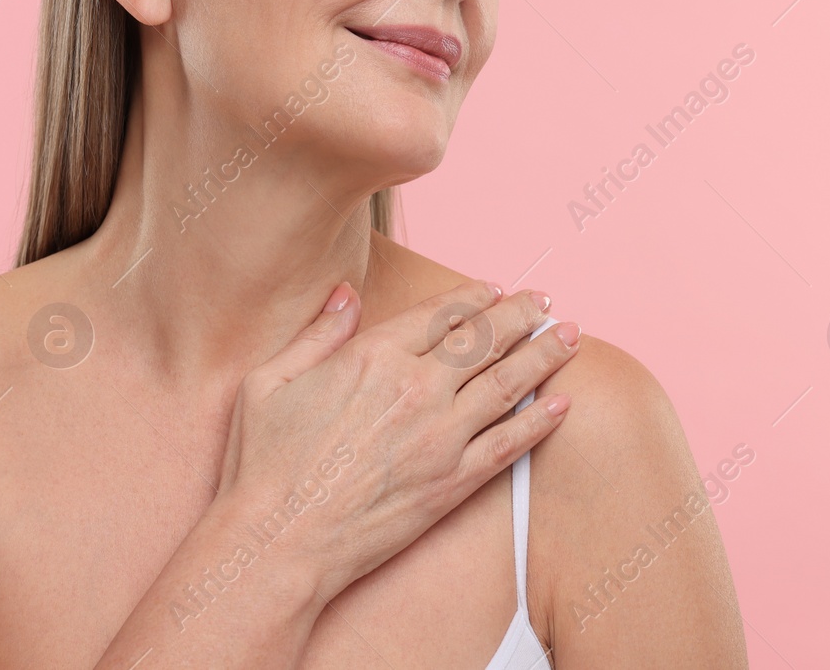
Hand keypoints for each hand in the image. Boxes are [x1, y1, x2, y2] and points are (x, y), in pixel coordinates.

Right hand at [210, 279, 577, 602]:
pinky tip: (560, 405)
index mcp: (372, 356)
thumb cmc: (262, 464)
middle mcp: (415, 389)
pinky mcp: (452, 484)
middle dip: (520, 315)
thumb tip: (347, 294)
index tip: (493, 287)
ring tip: (567, 337)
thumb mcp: (269, 381)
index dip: (473, 297)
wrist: (278, 543)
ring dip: (542, 356)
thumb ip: (317, 333)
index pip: (440, 314)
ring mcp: (439, 438)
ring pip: (506, 384)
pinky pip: (508, 445)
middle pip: (483, 340)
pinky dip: (538, 422)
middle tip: (543, 300)